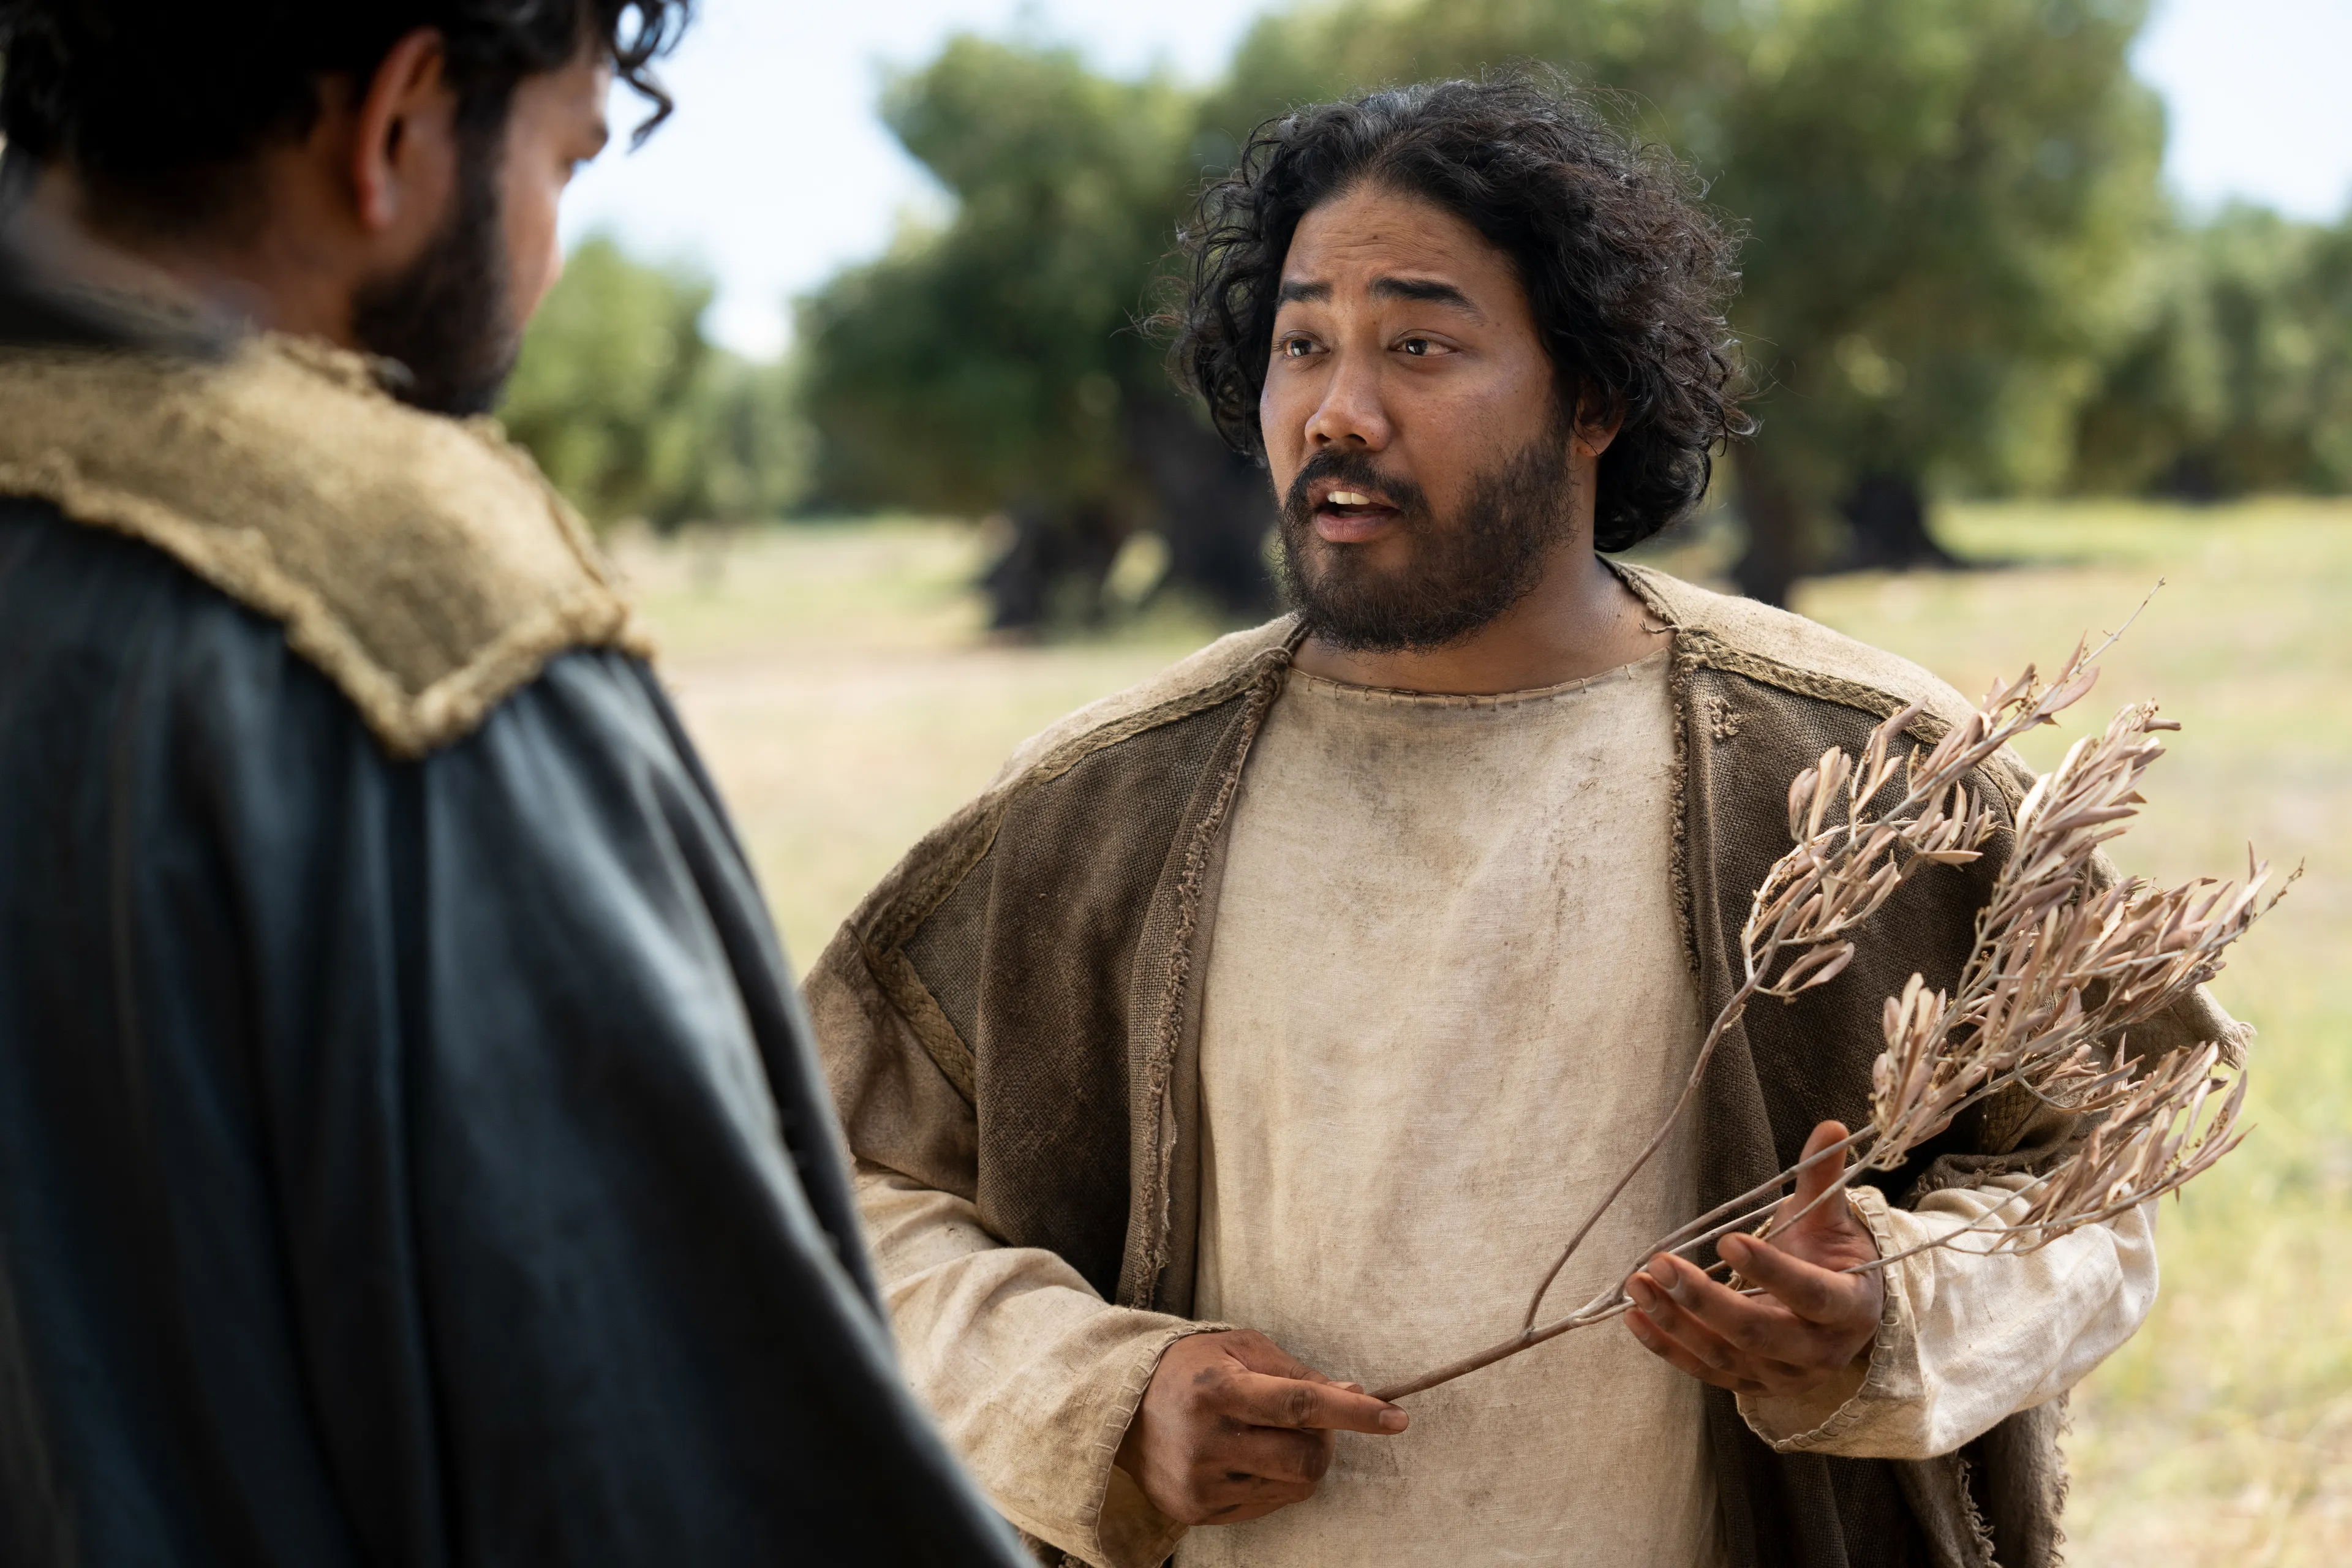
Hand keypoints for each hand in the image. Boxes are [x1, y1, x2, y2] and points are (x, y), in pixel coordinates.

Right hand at [1114, 1328, 1407, 1525]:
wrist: (1121, 1407)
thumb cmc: (1192, 1368)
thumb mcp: (1241, 1348)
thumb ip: (1298, 1373)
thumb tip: (1356, 1395)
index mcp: (1218, 1389)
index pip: (1300, 1404)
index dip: (1353, 1414)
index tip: (1396, 1418)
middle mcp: (1207, 1440)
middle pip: (1305, 1460)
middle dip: (1325, 1443)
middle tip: (1313, 1423)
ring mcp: (1200, 1482)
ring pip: (1292, 1488)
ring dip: (1299, 1464)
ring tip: (1268, 1437)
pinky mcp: (1195, 1511)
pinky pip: (1266, 1506)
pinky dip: (1272, 1482)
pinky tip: (1246, 1458)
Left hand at [1625, 1119, 1882, 1398]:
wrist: (1840, 1312)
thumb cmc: (1832, 1256)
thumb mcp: (1832, 1219)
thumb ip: (1824, 1178)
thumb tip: (1830, 1127)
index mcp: (1850, 1308)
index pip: (1811, 1295)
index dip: (1772, 1271)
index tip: (1727, 1241)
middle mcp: (1819, 1353)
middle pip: (1759, 1332)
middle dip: (1706, 1300)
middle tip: (1661, 1263)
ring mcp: (1782, 1376)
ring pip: (1724, 1355)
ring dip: (1675, 1321)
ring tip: (1637, 1284)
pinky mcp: (1751, 1385)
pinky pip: (1704, 1370)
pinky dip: (1667, 1346)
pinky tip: (1634, 1317)